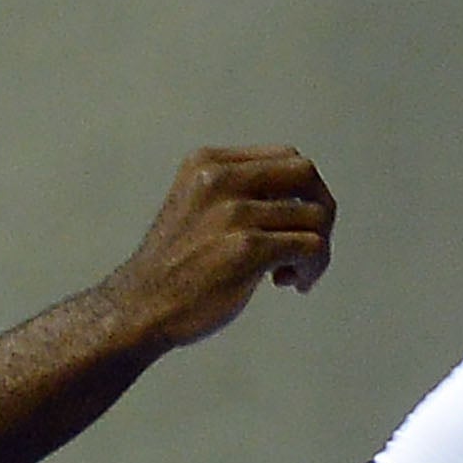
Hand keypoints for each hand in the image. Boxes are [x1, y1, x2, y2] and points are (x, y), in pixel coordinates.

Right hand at [105, 145, 336, 350]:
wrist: (141, 305)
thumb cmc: (176, 264)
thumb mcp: (198, 204)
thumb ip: (239, 190)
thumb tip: (306, 194)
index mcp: (208, 162)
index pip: (285, 157)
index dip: (301, 191)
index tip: (290, 223)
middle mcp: (220, 179)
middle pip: (305, 174)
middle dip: (321, 208)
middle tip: (308, 244)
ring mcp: (234, 213)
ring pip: (315, 216)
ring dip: (317, 249)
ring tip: (292, 273)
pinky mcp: (247, 249)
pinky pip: (311, 246)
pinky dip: (311, 267)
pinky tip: (285, 282)